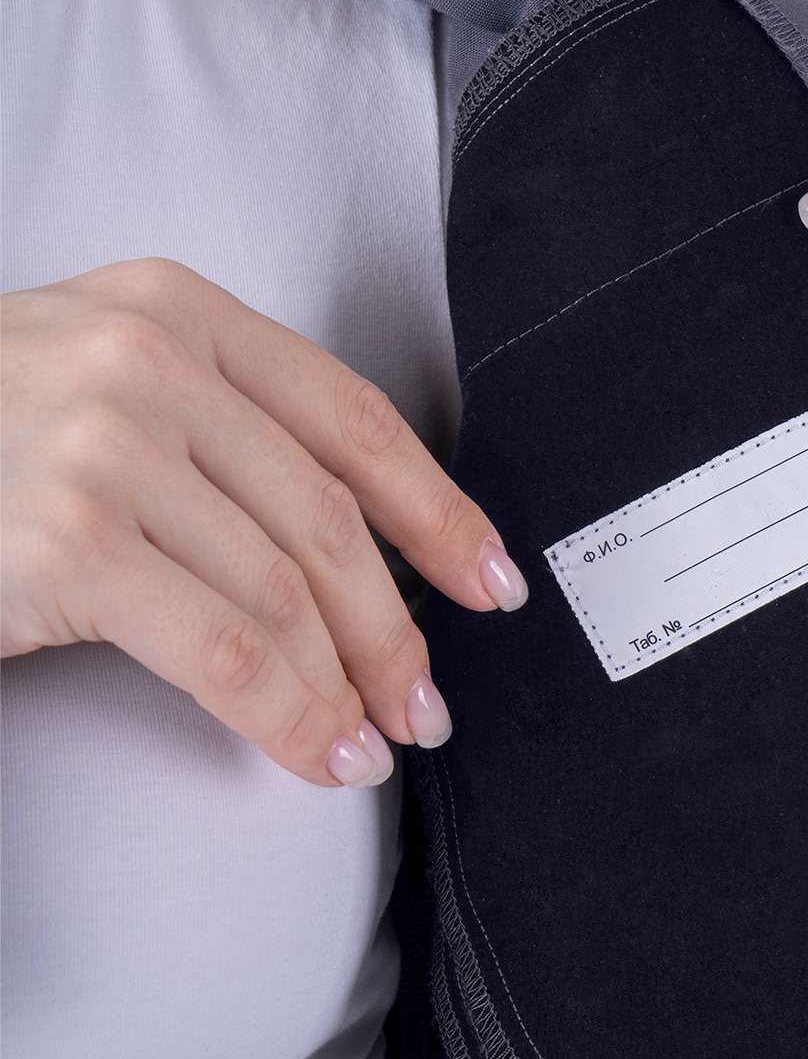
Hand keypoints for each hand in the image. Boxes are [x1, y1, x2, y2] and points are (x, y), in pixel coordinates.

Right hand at [1, 258, 527, 785]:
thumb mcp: (95, 381)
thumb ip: (213, 425)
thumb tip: (350, 546)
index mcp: (174, 306)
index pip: (348, 416)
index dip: (435, 511)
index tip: (490, 581)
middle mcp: (148, 355)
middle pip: (327, 514)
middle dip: (395, 626)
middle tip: (425, 704)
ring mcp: (105, 442)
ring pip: (285, 587)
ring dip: (346, 684)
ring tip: (372, 745)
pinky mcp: (67, 537)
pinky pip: (223, 645)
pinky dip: (285, 712)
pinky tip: (313, 752)